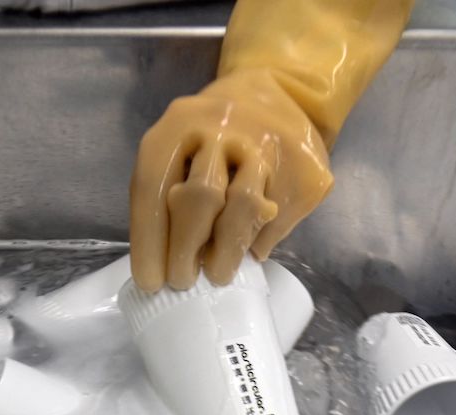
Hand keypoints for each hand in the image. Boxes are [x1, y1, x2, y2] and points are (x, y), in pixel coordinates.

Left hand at [130, 69, 333, 292]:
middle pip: (200, 198)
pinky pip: (277, 218)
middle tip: (182, 281)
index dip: (150, 242)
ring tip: (218, 274)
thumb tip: (166, 264)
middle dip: (186, 250)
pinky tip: (249, 247)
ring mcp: (268, 145)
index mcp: (178, 125)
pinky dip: (259, 241)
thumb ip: (168, 194)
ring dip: (226, 251)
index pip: (154, 189)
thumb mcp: (179, 148)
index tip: (151, 283)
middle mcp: (222, 128)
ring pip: (243, 207)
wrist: (281, 91)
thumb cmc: (212, 136)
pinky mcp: (304, 169)